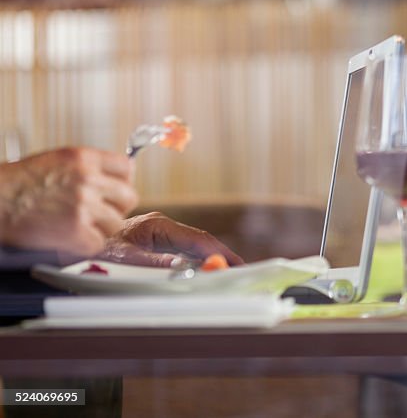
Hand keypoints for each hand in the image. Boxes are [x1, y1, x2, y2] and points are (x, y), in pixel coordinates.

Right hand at [0, 147, 136, 254]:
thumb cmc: (17, 183)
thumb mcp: (57, 160)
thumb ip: (88, 168)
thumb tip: (114, 180)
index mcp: (84, 158)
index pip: (127, 167)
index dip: (121, 183)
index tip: (114, 191)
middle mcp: (88, 179)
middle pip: (129, 197)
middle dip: (116, 208)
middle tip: (99, 214)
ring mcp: (83, 205)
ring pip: (116, 223)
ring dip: (101, 228)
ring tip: (79, 226)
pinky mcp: (75, 230)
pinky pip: (98, 243)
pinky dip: (86, 245)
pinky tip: (70, 239)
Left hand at [97, 211, 242, 267]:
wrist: (76, 240)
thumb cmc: (98, 248)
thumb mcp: (124, 258)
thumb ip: (155, 262)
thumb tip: (182, 266)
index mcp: (159, 225)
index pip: (197, 238)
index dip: (218, 252)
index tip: (235, 264)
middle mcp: (163, 225)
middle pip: (200, 240)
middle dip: (221, 254)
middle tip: (240, 269)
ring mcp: (161, 231)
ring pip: (194, 243)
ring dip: (211, 256)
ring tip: (229, 270)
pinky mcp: (157, 239)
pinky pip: (184, 248)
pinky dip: (198, 258)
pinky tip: (207, 267)